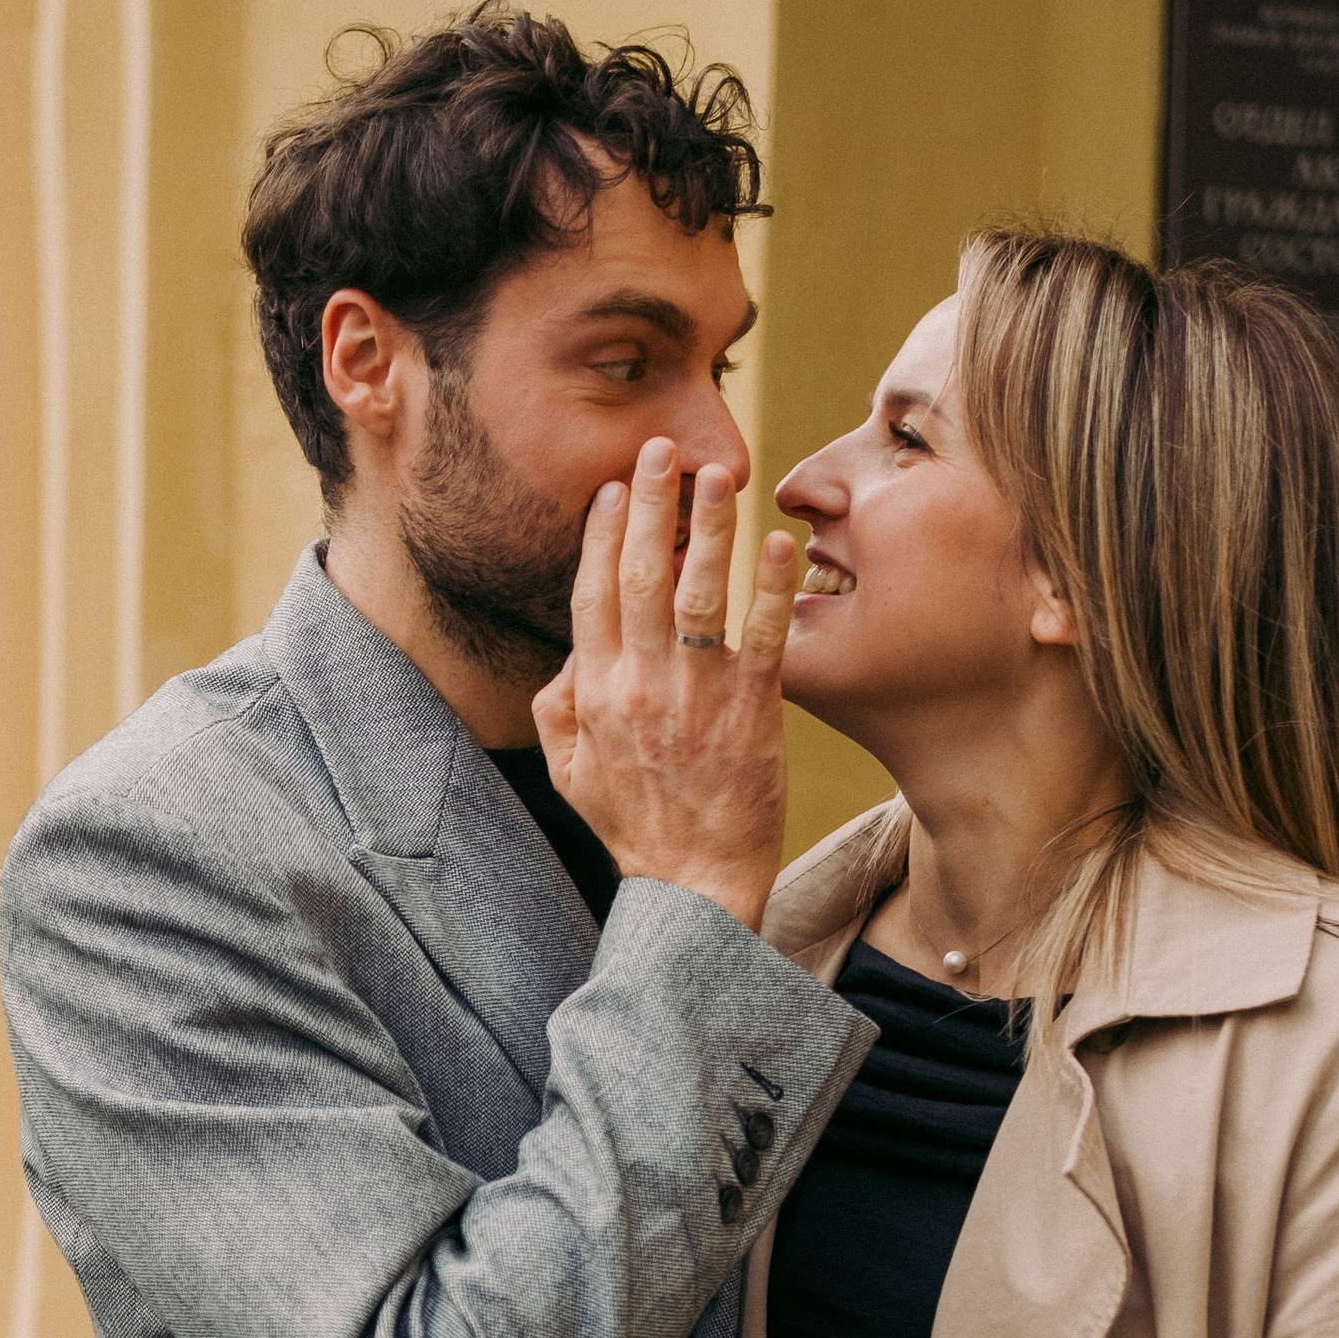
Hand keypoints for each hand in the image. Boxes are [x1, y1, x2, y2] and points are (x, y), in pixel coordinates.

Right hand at [533, 439, 794, 932]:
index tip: (616, 490)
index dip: (604, 535)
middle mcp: (639, 687)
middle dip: (650, 505)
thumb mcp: (569, 771)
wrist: (692, 887)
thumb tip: (568, 653)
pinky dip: (771, 589)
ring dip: (708, 527)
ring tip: (718, 473)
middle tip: (662, 450)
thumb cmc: (634, 827)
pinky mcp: (752, 714)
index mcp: (594, 693)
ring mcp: (696, 699)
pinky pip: (764, 639)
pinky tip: (780, 544)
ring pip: (698, 594)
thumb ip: (558, 705)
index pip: (594, 594)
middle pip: (640, 576)